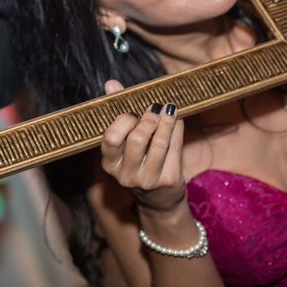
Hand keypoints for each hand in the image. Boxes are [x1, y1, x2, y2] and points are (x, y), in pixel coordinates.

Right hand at [100, 79, 186, 213]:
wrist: (159, 202)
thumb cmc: (138, 163)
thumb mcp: (124, 144)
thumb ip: (117, 112)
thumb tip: (111, 84)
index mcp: (109, 164)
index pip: (111, 138)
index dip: (122, 121)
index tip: (131, 112)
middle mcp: (125, 175)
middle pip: (137, 138)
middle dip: (148, 118)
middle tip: (155, 107)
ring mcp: (148, 179)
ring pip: (159, 142)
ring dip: (167, 120)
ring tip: (169, 108)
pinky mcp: (169, 180)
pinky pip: (175, 148)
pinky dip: (178, 129)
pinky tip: (177, 121)